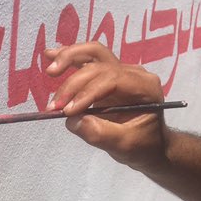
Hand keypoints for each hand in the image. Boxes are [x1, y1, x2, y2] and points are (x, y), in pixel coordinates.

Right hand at [44, 42, 168, 172]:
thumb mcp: (123, 145)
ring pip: (93, 54)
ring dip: (69, 58)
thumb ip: (100, 134)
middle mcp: (133, 73)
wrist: (150, 144)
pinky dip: (69, 57)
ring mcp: (120, 71)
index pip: (112, 79)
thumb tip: (73, 120)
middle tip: (54, 106)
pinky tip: (50, 55)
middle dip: (73, 84)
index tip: (67, 111)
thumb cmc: (141, 145)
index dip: (87, 92)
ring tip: (50, 70)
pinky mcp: (106, 75)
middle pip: (100, 64)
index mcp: (144, 87)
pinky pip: (87, 60)